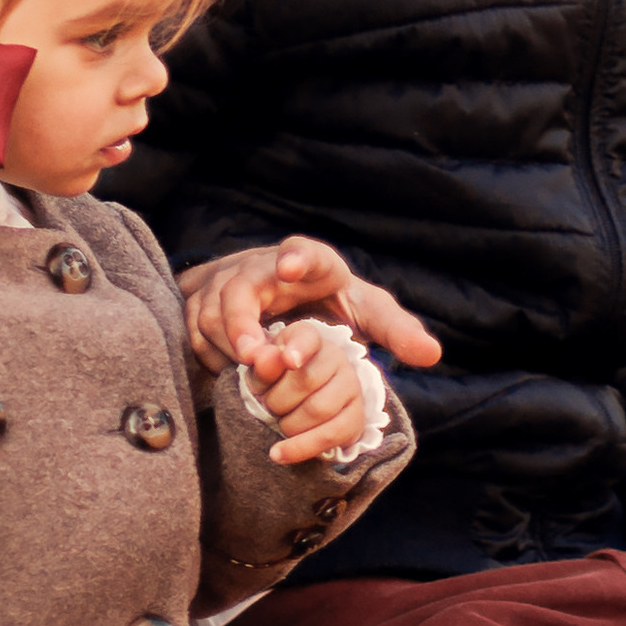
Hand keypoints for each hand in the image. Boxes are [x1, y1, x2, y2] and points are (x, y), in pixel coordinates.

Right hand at [178, 235, 442, 379]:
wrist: (277, 294)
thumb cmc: (328, 302)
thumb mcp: (366, 311)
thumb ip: (396, 329)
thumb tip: (432, 354)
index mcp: (309, 262)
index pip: (302, 251)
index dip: (296, 257)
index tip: (292, 265)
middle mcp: (262, 266)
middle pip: (240, 289)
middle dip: (244, 326)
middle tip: (259, 360)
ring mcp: (226, 282)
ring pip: (212, 314)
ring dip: (228, 347)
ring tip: (252, 374)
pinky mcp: (201, 302)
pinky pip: (194, 331)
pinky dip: (210, 354)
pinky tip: (231, 371)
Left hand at [251, 314, 373, 467]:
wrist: (297, 405)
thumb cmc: (275, 380)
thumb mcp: (261, 366)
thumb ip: (259, 360)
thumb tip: (258, 358)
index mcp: (309, 337)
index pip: (306, 338)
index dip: (298, 349)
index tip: (288, 360)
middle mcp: (337, 357)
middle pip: (306, 380)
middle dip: (276, 400)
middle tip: (266, 406)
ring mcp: (351, 387)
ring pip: (318, 409)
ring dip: (288, 424)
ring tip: (277, 423)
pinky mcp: (357, 417)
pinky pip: (330, 436)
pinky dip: (301, 448)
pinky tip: (278, 454)